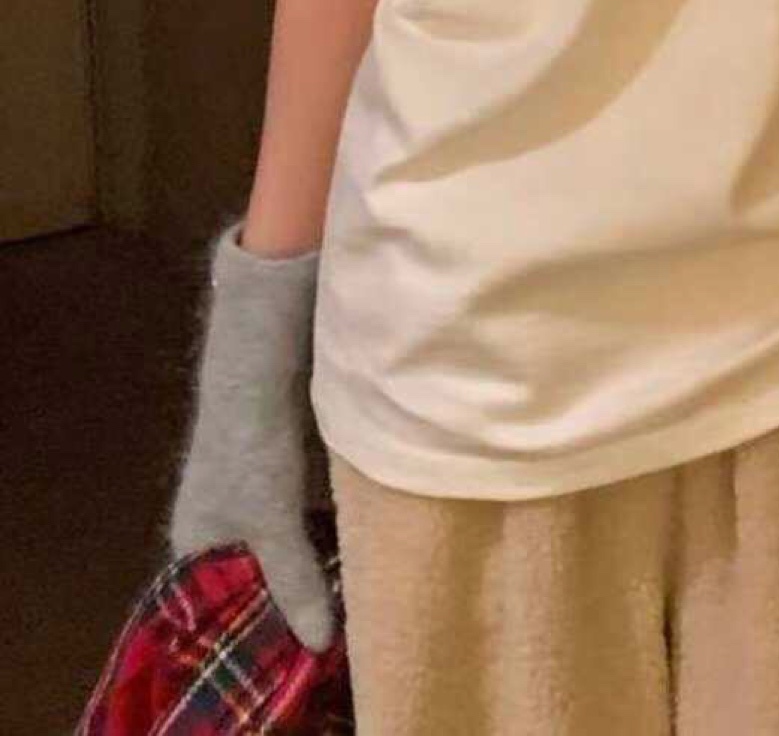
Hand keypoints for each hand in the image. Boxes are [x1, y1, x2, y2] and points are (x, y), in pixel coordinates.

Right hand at [166, 218, 335, 650]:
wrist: (266, 359)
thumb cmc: (252, 447)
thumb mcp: (274, 522)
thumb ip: (296, 583)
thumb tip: (320, 646)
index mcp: (194, 543)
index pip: (220, 608)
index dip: (258, 629)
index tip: (300, 650)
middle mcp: (216, 521)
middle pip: (257, 575)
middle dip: (293, 593)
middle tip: (336, 624)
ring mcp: (248, 493)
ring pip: (286, 542)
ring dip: (313, 559)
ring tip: (350, 590)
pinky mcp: (280, 468)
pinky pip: (303, 514)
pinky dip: (324, 528)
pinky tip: (354, 543)